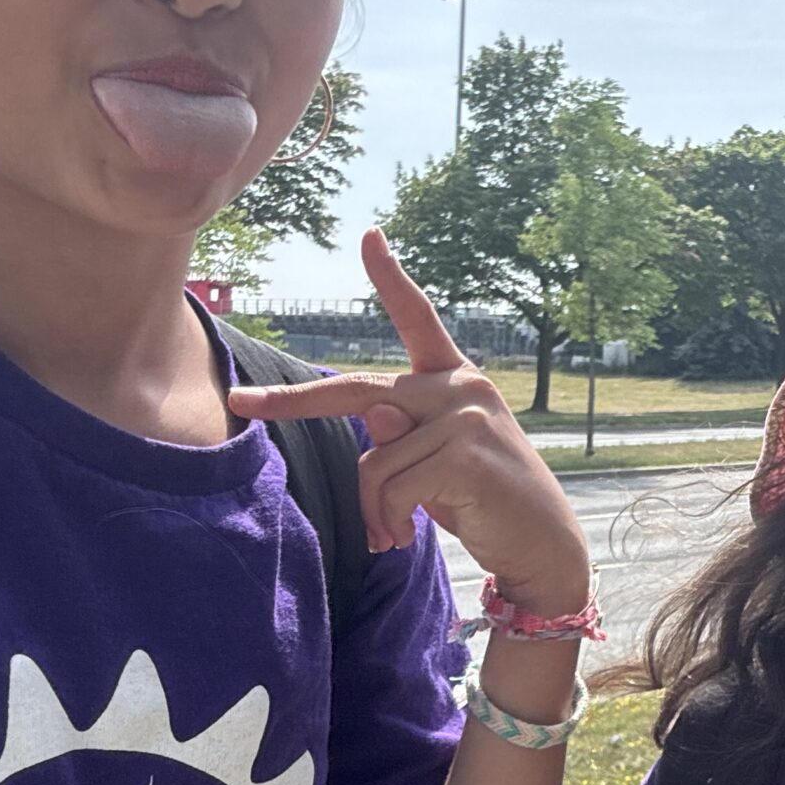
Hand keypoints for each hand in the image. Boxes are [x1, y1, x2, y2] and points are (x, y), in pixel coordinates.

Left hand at [228, 230, 590, 614]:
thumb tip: (375, 416)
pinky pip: (392, 487)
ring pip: (373, 460)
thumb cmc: (482, 503)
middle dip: (292, 401)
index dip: (391, 277)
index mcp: (454, 380)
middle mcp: (462, 386)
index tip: (370, 236)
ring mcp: (467, 416)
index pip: (419, 318)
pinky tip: (406, 538)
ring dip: (372, 509)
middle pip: (358, 391)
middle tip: (242, 402)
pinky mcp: (467, 454)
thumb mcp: (431, 466)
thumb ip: (399, 438)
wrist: (543, 547)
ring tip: (392, 535)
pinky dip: (388, 521)